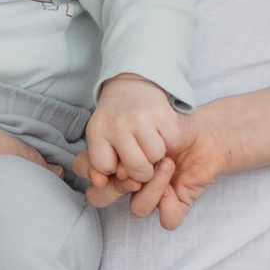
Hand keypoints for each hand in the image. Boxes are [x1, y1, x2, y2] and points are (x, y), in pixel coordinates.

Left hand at [83, 75, 177, 192]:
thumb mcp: (102, 139)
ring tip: (149, 141)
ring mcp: (141, 118)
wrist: (133, 86)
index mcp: (98, 131)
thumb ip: (100, 165)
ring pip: (155, 157)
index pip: (105, 168)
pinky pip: (171, 142)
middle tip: (141, 157)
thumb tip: (99, 184)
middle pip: (136, 169)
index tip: (117, 157)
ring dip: (156, 154)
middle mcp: (118, 124)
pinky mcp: (162, 114)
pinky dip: (169, 140)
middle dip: (142, 170)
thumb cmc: (116, 120)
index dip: (113, 168)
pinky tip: (160, 131)